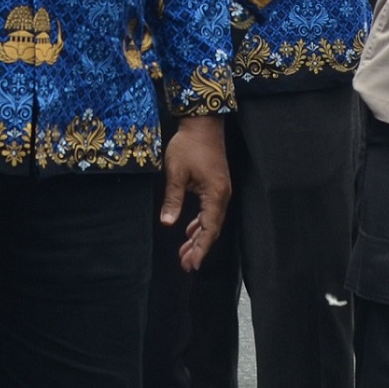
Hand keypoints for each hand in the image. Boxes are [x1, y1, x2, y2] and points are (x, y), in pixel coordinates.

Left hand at [159, 115, 230, 272]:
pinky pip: (210, 212)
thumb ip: (173, 199)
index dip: (200, 248)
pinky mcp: (215, 186)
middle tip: (185, 265)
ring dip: (198, 237)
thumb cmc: (189, 145)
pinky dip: (200, 224)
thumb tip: (167, 223)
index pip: (208, 229)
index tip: (192, 264)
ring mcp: (220, 191)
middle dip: (199, 248)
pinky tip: (190, 231)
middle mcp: (222, 196)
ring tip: (185, 253)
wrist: (202, 123)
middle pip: (212, 229)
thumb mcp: (176, 172)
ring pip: (211, 221)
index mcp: (215, 194)